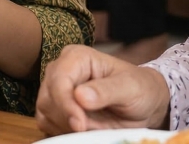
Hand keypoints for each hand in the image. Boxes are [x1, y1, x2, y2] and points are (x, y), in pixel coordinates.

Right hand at [35, 45, 169, 134]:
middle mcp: (61, 71)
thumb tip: (80, 96)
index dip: (65, 104)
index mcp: (76, 57)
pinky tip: (83, 131)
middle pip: (47, 98)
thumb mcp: (130, 87)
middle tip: (89, 130)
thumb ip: (106, 90)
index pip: (59, 80)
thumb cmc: (139, 88)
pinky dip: (62, 132)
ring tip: (91, 129)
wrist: (144, 103)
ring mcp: (55, 90)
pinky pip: (47, 124)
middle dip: (66, 118)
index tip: (80, 124)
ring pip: (45, 113)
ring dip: (65, 127)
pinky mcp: (55, 108)